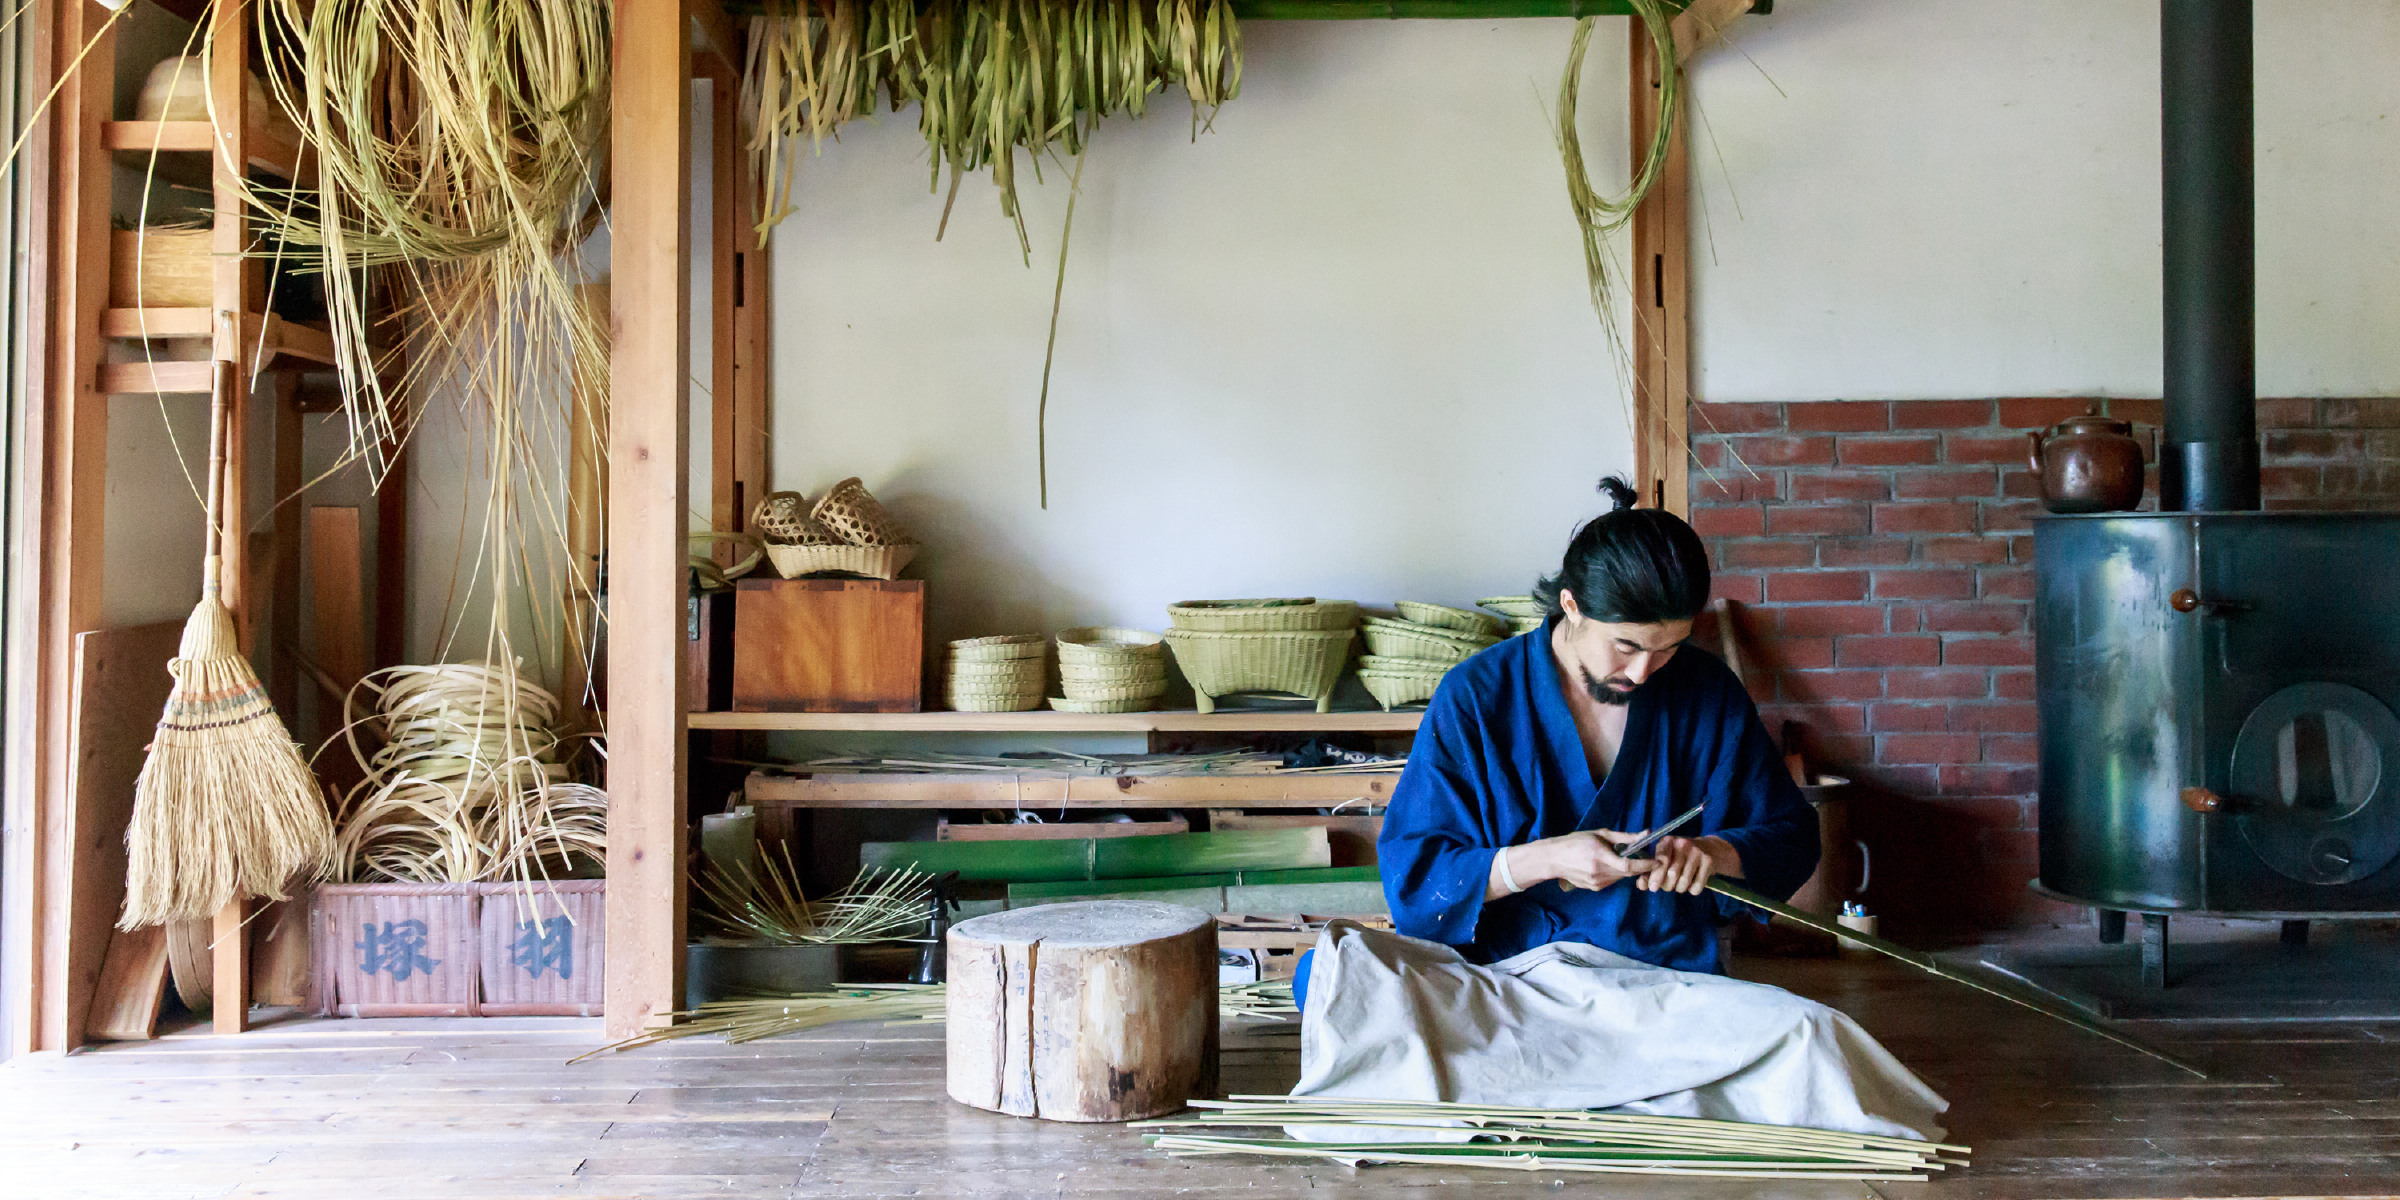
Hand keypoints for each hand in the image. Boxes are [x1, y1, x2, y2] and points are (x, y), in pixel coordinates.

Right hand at [1541, 829, 1656, 892]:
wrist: (1554, 859)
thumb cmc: (1576, 842)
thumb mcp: (1600, 834)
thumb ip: (1624, 836)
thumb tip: (1646, 834)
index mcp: (1600, 856)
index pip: (1628, 865)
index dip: (1646, 865)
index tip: (1658, 861)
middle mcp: (1599, 873)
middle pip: (1628, 873)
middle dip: (1640, 866)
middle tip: (1647, 858)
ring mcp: (1596, 883)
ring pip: (1621, 877)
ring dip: (1626, 869)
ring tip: (1619, 858)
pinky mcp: (1594, 888)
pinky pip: (1612, 881)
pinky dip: (1616, 873)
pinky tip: (1606, 865)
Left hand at [1637, 835, 1736, 893]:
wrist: (1707, 849)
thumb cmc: (1678, 857)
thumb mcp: (1663, 859)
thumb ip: (1649, 872)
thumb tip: (1641, 885)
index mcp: (1667, 841)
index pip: (1661, 860)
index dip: (1656, 876)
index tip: (1653, 888)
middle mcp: (1683, 843)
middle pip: (1672, 873)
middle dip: (1667, 885)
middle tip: (1667, 887)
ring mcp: (1697, 852)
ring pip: (1684, 881)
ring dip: (1679, 889)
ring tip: (1679, 885)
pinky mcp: (1708, 861)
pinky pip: (1697, 885)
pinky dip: (1692, 890)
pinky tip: (1691, 885)